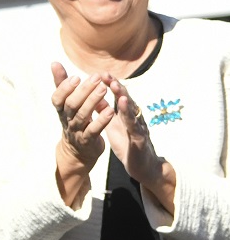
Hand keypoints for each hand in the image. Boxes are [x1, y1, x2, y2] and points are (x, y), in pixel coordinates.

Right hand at [52, 63, 111, 164]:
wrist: (78, 152)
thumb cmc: (73, 121)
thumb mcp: (66, 103)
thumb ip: (61, 84)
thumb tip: (54, 63)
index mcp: (61, 110)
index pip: (57, 98)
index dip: (65, 88)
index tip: (76, 77)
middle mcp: (67, 120)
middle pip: (71, 105)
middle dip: (83, 91)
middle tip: (96, 78)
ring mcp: (77, 131)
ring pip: (83, 116)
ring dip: (93, 101)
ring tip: (104, 89)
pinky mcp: (89, 141)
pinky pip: (94, 130)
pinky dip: (102, 120)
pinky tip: (110, 110)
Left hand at [102, 75, 178, 212]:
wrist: (143, 166)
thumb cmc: (128, 143)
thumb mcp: (113, 125)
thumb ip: (107, 111)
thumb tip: (96, 96)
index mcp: (125, 115)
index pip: (118, 96)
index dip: (110, 85)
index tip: (100, 73)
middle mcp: (134, 118)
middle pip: (125, 99)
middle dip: (116, 86)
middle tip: (106, 75)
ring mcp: (138, 127)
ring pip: (132, 110)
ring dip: (124, 98)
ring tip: (116, 87)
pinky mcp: (140, 140)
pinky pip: (135, 127)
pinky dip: (130, 117)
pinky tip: (125, 110)